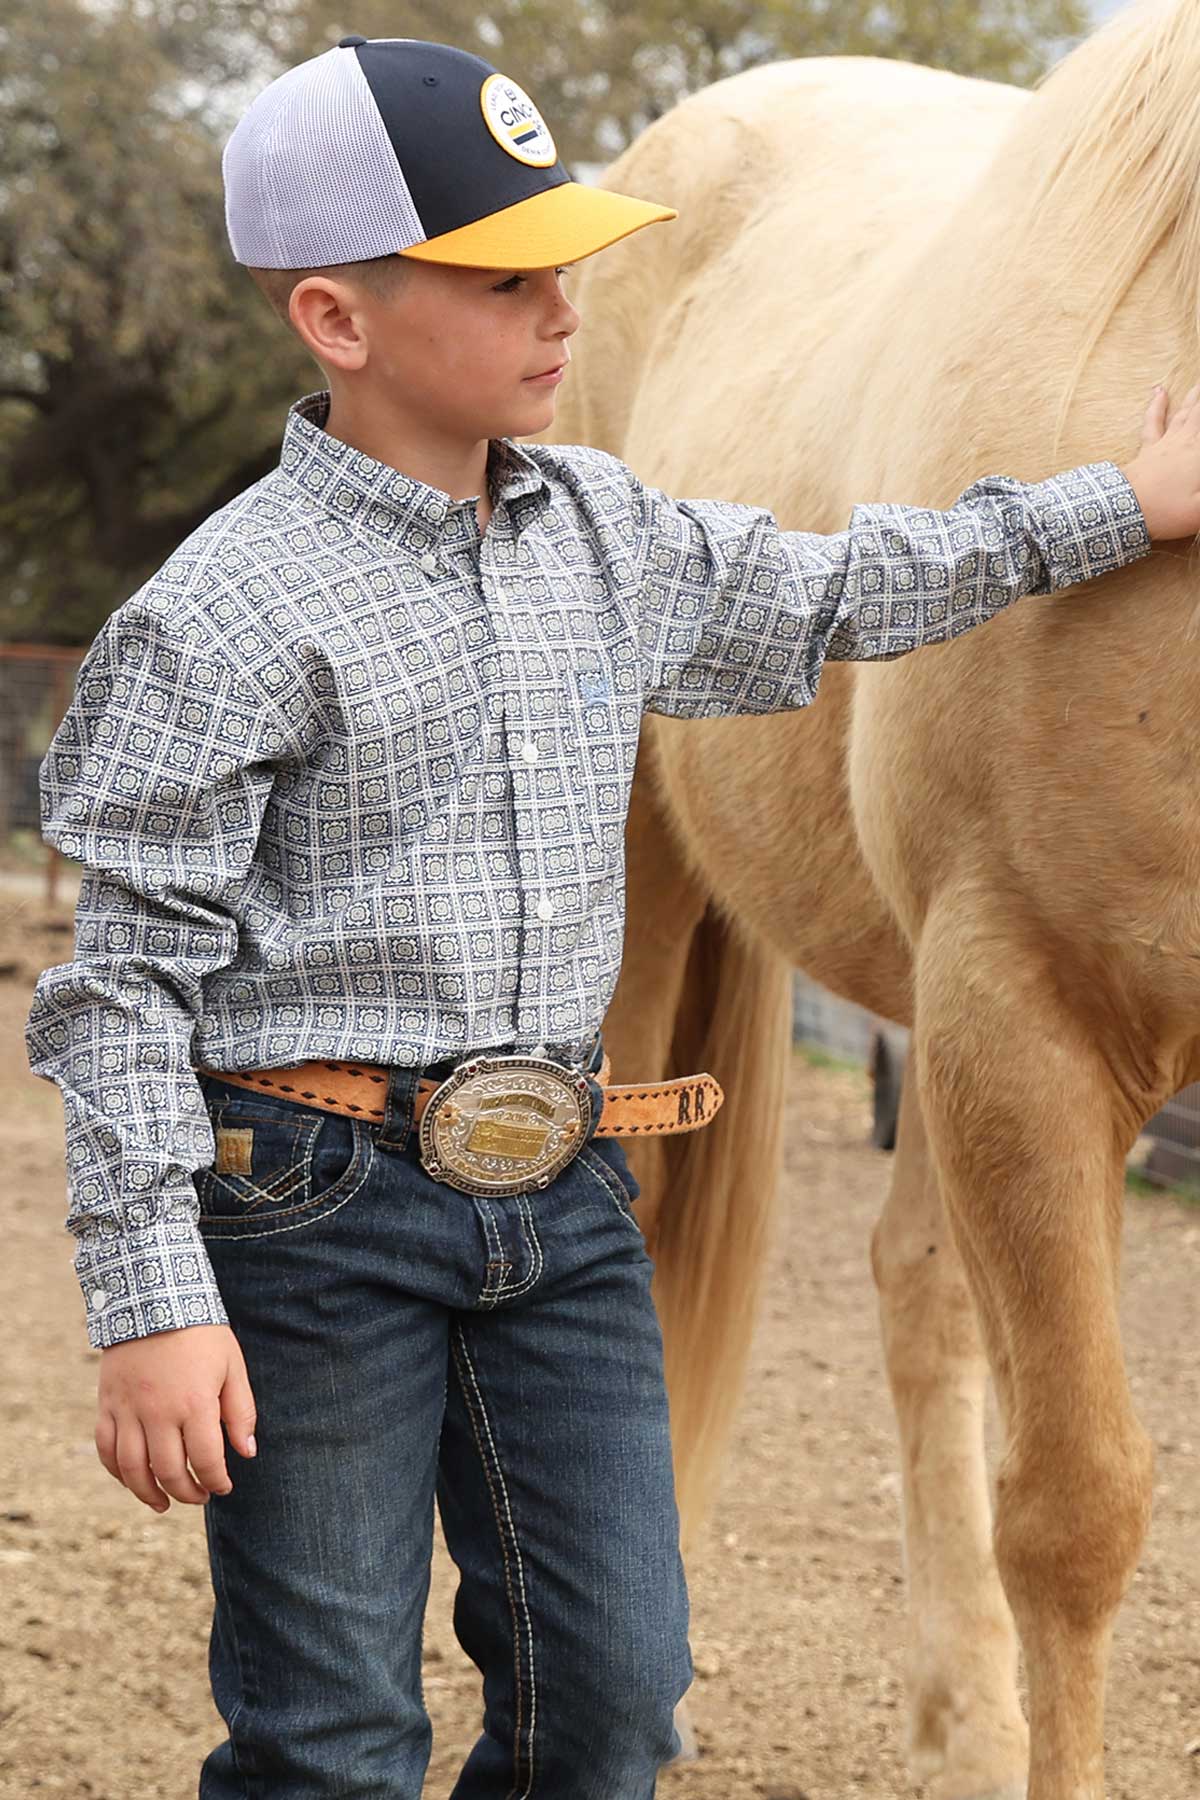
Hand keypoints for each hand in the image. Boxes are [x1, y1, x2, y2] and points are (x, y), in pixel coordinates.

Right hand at [95, 1322, 256, 1512]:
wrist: (153, 1298)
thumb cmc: (201, 1332)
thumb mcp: (232, 1365)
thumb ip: (240, 1411)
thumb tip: (246, 1453)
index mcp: (194, 1403)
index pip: (207, 1460)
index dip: (217, 1480)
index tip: (224, 1486)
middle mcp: (158, 1412)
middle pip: (169, 1471)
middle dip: (188, 1492)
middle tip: (200, 1496)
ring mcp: (128, 1409)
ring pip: (132, 1469)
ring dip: (148, 1494)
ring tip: (164, 1503)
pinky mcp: (107, 1403)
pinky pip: (106, 1449)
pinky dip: (117, 1472)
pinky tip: (133, 1480)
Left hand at [1120, 382, 1199, 538]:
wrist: (1122, 509)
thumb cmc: (1165, 511)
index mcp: (1199, 454)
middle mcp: (1186, 442)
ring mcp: (1165, 443)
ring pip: (1185, 412)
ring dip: (1195, 396)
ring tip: (1199, 384)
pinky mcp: (1147, 449)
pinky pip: (1153, 422)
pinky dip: (1157, 405)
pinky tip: (1159, 392)